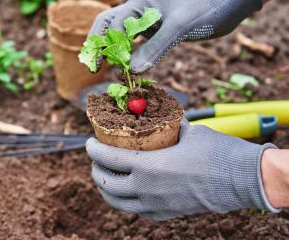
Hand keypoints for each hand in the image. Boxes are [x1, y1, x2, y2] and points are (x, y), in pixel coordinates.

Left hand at [86, 120, 278, 220]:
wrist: (243, 179)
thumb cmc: (216, 152)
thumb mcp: (188, 132)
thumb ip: (170, 127)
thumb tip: (162, 119)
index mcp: (149, 166)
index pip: (108, 159)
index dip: (93, 150)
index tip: (89, 143)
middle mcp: (147, 190)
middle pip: (107, 184)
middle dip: (96, 171)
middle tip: (96, 160)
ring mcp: (157, 206)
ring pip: (119, 204)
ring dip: (107, 191)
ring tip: (105, 179)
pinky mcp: (169, 215)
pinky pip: (138, 212)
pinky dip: (127, 202)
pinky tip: (128, 194)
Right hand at [88, 0, 262, 72]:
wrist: (225, 6)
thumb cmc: (204, 10)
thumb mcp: (180, 28)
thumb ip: (155, 48)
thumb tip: (132, 70)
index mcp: (140, 0)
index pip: (116, 25)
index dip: (115, 47)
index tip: (120, 67)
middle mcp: (138, 8)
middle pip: (107, 25)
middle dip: (98, 45)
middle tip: (93, 68)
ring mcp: (144, 18)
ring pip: (118, 34)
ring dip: (111, 51)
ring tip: (104, 70)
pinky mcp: (153, 29)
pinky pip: (133, 42)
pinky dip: (127, 55)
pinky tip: (125, 67)